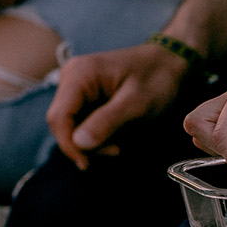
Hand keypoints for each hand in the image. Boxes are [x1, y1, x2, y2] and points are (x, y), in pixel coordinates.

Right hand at [46, 41, 190, 168]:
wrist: (168, 62)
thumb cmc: (156, 79)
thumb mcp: (136, 104)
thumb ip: (106, 122)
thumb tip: (78, 143)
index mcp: (79, 74)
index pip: (58, 116)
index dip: (68, 144)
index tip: (86, 164)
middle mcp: (70, 77)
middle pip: (61, 122)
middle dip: (83, 143)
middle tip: (115, 151)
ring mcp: (75, 84)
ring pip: (69, 124)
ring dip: (91, 140)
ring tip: (119, 143)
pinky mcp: (82, 93)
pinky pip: (79, 119)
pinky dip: (95, 133)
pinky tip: (115, 134)